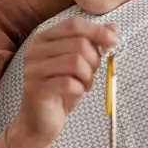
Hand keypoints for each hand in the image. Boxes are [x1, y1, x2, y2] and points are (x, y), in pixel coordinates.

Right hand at [13, 18, 118, 145]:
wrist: (38, 122)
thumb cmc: (60, 91)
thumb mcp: (79, 64)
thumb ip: (93, 44)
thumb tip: (114, 28)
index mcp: (43, 39)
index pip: (74, 24)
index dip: (97, 31)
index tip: (113, 43)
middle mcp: (34, 51)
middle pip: (79, 43)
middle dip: (94, 60)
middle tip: (91, 74)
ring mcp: (33, 70)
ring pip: (76, 62)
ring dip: (88, 76)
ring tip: (85, 84)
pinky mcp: (36, 89)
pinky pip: (69, 83)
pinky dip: (80, 89)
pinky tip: (77, 93)